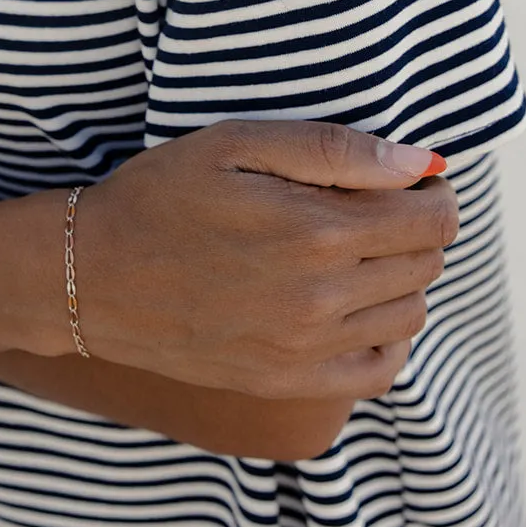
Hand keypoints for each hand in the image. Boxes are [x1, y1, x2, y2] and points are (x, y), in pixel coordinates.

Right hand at [77, 120, 457, 400]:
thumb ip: (335, 149)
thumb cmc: (162, 195)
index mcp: (316, 230)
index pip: (431, 217)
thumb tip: (421, 162)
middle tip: (383, 205)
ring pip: (411, 312)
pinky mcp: (288, 382)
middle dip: (421, 227)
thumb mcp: (237, 144)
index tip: (411, 178)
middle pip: (428, 263)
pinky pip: (380, 370)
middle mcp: (322, 297)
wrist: (91, 277)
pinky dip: (387, 335)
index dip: (433, 191)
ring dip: (406, 276)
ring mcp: (307, 350)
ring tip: (364, 249)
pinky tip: (358, 305)